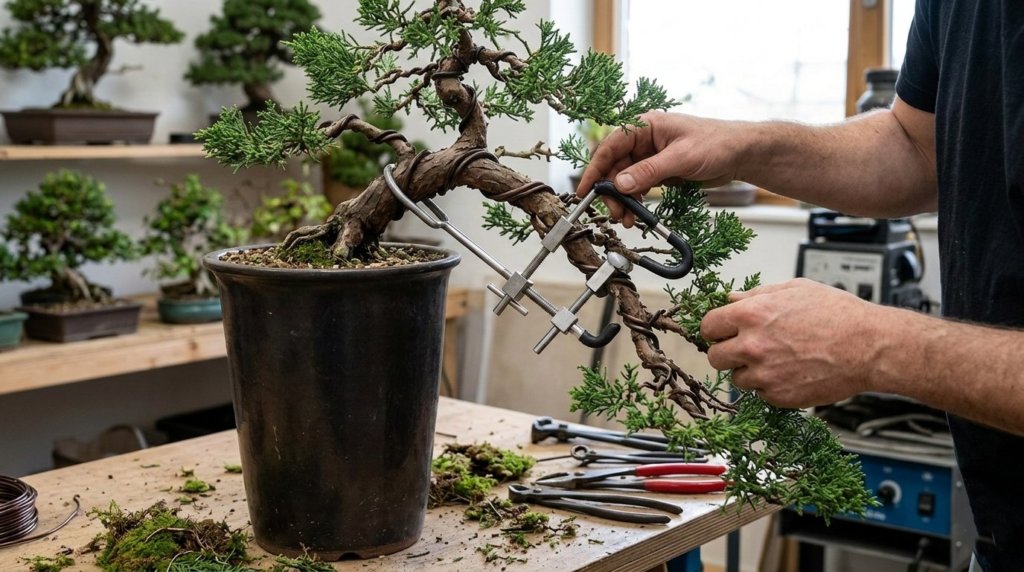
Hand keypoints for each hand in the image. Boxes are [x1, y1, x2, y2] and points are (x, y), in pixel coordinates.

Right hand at [576, 111, 749, 226]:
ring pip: (625, 180)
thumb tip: (620, 184)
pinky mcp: (659, 171)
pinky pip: (639, 186)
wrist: (741, 153)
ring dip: (623, 200)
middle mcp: (644, 140)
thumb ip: (648, 171)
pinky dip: (635, 201)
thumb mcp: (681, 158)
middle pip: (615, 167)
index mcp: (645, 126)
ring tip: (627, 219)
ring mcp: (650, 156)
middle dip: (612, 192)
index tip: (585, 190)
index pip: (610, 146)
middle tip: (616, 213)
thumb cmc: (716, 143)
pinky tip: (637, 214)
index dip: (595, 168)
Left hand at [699, 278, 885, 407]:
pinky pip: (759, 394)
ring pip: (736, 378)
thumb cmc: (838, 314)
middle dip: (726, 352)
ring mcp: (764, 375)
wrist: (869, 347)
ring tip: (777, 360)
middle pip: (714, 356)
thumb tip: (732, 298)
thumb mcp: (795, 289)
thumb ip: (757, 295)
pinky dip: (770, 387)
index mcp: (751, 315)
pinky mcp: (779, 396)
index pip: (708, 326)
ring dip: (750, 371)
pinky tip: (790, 372)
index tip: (722, 331)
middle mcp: (752, 346)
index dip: (716, 329)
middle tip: (745, 349)